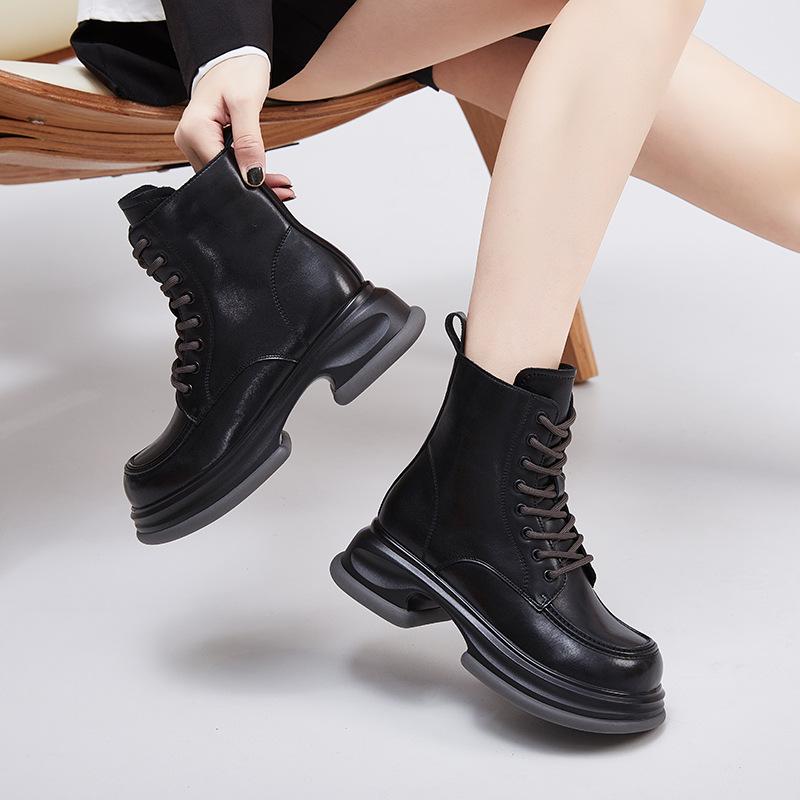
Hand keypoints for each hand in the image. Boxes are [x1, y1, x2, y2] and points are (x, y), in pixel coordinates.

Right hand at [173, 54, 294, 200]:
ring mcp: (196, 143)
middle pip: (222, 176)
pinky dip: (246, 170)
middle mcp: (189, 139)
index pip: (220, 171)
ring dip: (252, 181)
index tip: (276, 188)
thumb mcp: (246, 104)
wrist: (232, 55)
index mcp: (193, 130)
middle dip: (253, 185)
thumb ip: (249, 142)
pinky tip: (265, 175)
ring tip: (280, 184)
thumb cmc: (236, 69)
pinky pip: (226, 165)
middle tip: (284, 190)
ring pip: (225, 174)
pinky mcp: (207, 144)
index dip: (248, 182)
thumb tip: (253, 176)